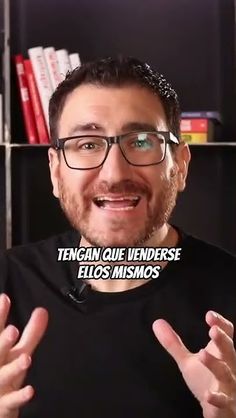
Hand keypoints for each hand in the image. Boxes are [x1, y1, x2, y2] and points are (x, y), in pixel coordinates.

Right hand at [0, 293, 47, 417]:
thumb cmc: (5, 376)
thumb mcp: (18, 353)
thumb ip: (31, 333)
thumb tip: (42, 310)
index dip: (0, 316)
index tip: (5, 299)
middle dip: (2, 341)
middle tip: (12, 330)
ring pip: (3, 376)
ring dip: (14, 368)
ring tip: (26, 359)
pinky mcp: (3, 405)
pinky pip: (11, 402)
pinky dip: (20, 397)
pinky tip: (30, 391)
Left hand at [153, 311, 235, 417]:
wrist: (218, 410)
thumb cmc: (206, 380)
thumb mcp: (187, 361)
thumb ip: (174, 344)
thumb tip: (157, 323)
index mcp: (220, 353)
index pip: (225, 334)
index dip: (220, 323)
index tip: (209, 315)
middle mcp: (228, 366)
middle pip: (229, 350)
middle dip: (222, 340)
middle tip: (213, 330)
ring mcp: (228, 385)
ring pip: (225, 373)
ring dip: (215, 364)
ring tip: (202, 354)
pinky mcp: (225, 403)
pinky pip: (223, 401)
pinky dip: (216, 398)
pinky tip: (208, 395)